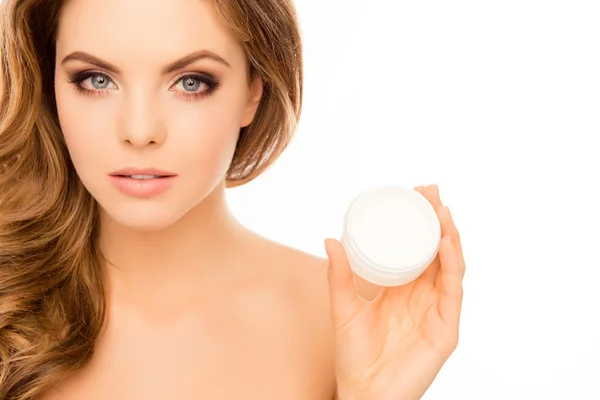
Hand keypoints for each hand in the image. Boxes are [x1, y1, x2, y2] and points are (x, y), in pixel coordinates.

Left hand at [325, 184, 464, 399]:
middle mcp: (423, 295)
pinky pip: (453, 291)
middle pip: (436, 249)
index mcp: (402, 288)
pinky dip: (453, 264)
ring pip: (450, 265)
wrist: (363, 393)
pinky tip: (446, 242)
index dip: (419, 220)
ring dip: (449, 235)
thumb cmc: (354, 355)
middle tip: (430, 190)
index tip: (414, 192)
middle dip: (436, 218)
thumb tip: (330, 239)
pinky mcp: (445, 328)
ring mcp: (437, 310)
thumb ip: (339, 276)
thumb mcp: (343, 308)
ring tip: (441, 209)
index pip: (416, 247)